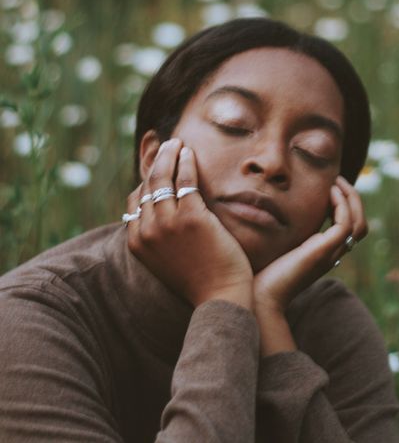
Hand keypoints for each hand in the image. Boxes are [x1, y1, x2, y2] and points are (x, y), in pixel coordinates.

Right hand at [127, 138, 252, 308]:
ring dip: (169, 155)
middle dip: (156, 161)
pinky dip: (186, 162)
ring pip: (163, 177)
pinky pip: (185, 180)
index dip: (145, 181)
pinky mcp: (191, 216)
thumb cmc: (198, 281)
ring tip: (177, 144)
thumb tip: (157, 218)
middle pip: (147, 185)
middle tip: (166, 146)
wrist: (220, 298)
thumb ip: (158, 239)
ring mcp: (168, 223)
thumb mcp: (165, 261)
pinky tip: (189, 153)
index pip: (134, 201)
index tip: (156, 169)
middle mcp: (148, 231)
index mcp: (138, 243)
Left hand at [253, 176, 366, 352]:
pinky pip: (344, 224)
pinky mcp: (322, 252)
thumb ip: (282, 232)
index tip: (330, 185)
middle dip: (353, 199)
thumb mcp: (276, 247)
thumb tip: (268, 211)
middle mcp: (331, 254)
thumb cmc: (259, 274)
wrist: (258, 298)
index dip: (344, 204)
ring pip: (358, 224)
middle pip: (360, 225)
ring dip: (351, 198)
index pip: (348, 228)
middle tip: (338, 179)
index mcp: (323, 253)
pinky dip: (341, 204)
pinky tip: (329, 191)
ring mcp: (329, 254)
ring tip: (336, 181)